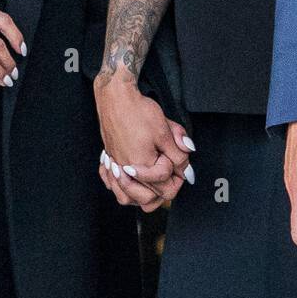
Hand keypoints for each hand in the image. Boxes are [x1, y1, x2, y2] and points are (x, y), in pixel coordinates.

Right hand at [94, 71, 193, 209]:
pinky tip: (131, 180)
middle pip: (148, 200)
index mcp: (143, 166)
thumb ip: (178, 155)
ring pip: (128, 199)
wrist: (115, 97)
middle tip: (170, 172)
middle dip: (162, 189)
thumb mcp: (165, 132)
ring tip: (153, 182)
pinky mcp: (109, 160)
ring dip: (142, 195)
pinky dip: (122, 189)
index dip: (178, 176)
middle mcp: (126, 171)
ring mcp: (115, 167)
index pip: (167, 188)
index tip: (179, 161)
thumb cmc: (138, 111)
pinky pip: (113, 187)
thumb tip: (187, 171)